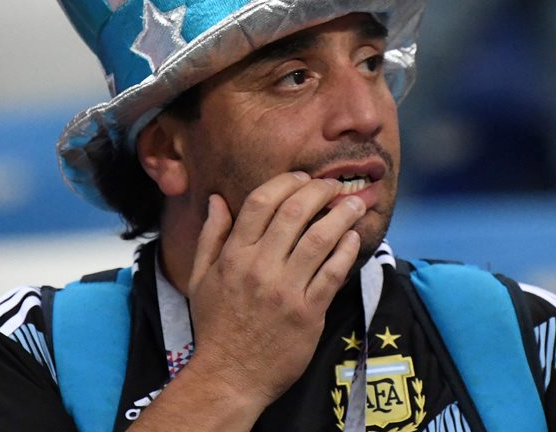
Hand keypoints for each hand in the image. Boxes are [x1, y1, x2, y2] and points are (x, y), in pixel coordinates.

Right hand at [186, 172, 364, 408]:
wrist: (230, 376)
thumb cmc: (216, 326)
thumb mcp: (201, 279)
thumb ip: (211, 236)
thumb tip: (218, 199)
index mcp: (234, 256)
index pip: (261, 202)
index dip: (287, 182)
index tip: (303, 178)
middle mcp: (260, 268)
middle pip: (295, 212)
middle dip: (320, 191)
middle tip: (333, 187)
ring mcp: (285, 290)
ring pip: (320, 238)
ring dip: (342, 215)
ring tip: (355, 205)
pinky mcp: (308, 313)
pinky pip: (333, 273)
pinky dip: (346, 250)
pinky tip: (353, 239)